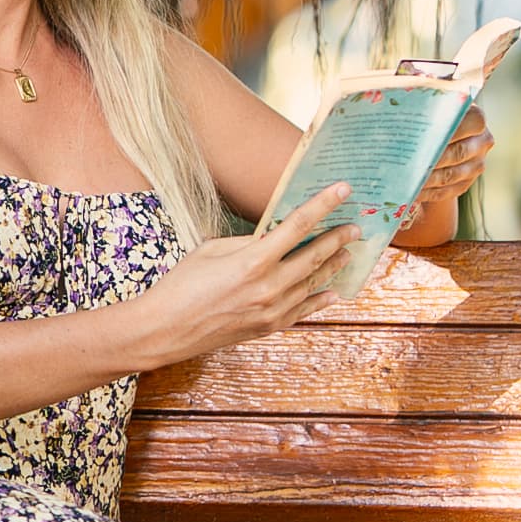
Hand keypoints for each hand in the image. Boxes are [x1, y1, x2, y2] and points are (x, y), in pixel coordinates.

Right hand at [148, 187, 356, 363]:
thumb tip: (273, 234)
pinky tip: (333, 291)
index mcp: (253, 260)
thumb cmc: (182, 285)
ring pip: (313, 283)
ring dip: (333, 266)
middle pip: (314, 255)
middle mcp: (269, 286)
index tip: (342, 190)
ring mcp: (272, 310)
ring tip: (348, 253)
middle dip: (337, 238)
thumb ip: (247, 241)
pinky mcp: (268, 327)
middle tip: (354, 226)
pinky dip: (320, 299)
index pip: (298, 225)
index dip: (323, 205)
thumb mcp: (212, 250)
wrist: (166, 330)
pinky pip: (303, 310)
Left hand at [397, 108, 491, 246]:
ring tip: (405, 181)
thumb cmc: (431, 113)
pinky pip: (448, 191)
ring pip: (452, 176)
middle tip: (408, 163)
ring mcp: (477, 164)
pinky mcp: (467, 182)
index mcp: (476, 117)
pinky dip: (428, 193)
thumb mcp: (429, 103)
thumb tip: (394, 105)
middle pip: (458, 153)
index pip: (468, 123)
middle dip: (432, 160)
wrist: (441, 133)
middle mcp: (482, 142)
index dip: (446, 131)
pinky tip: (411, 192)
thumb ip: (420, 103)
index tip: (423, 137)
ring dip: (428, 180)